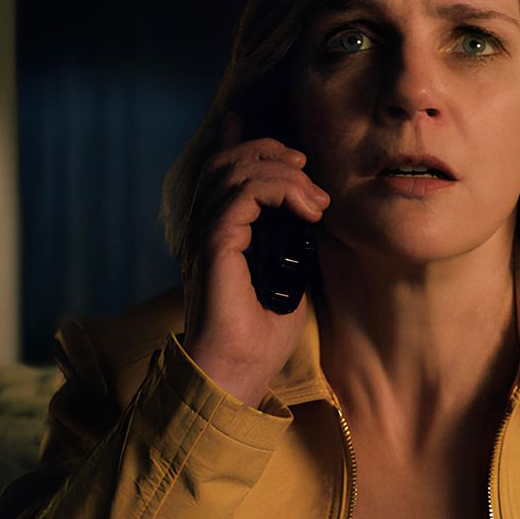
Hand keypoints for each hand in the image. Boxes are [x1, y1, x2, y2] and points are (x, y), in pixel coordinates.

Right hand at [182, 136, 328, 407]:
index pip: (221, 173)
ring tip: (314, 196)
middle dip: (270, 153)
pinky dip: (278, 191)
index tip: (294, 154)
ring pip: (234, 172)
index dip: (247, 145)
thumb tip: (310, 217)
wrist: (239, 372)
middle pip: (226, 163)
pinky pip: (242, 196)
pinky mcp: (214, 245)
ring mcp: (205, 236)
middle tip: (307, 168)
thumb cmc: (261, 338)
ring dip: (282, 173)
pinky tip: (305, 210)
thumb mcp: (289, 280)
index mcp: (217, 235)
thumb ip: (292, 246)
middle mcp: (204, 230)